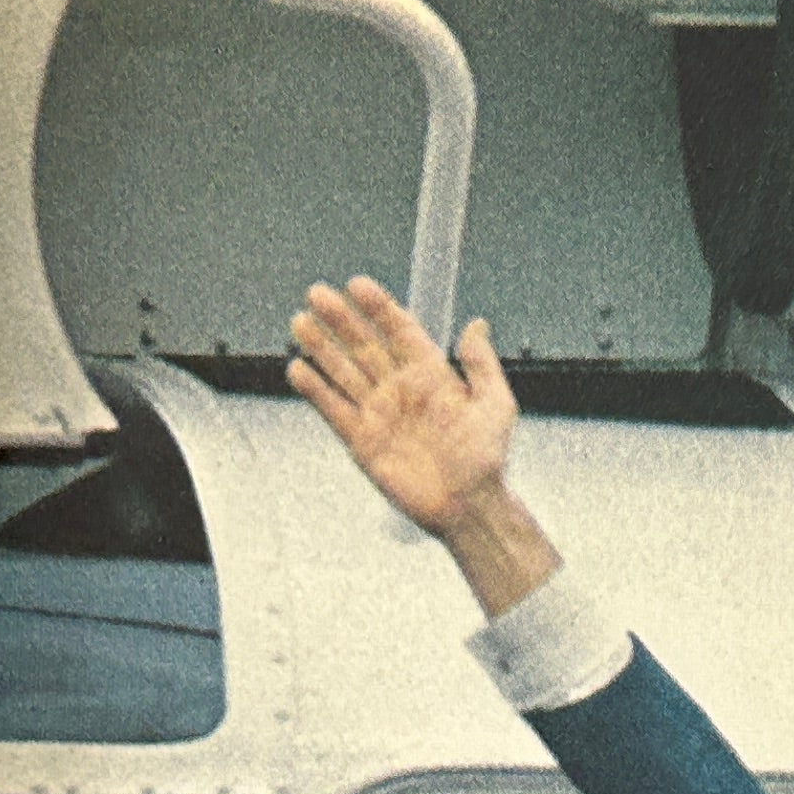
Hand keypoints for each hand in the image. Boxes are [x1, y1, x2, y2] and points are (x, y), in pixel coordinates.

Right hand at [286, 278, 553, 608]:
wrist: (468, 507)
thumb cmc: (485, 460)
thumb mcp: (496, 407)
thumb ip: (482, 366)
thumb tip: (477, 326)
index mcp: (429, 375)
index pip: (398, 331)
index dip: (378, 308)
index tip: (357, 286)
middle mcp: (400, 389)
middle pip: (363, 345)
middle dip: (340, 320)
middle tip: (317, 295)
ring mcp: (379, 414)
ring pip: (343, 372)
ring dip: (321, 347)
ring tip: (300, 322)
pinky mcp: (362, 441)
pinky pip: (334, 411)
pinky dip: (315, 391)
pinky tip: (297, 369)